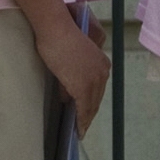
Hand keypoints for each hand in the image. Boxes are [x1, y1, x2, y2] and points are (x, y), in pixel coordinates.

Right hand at [35, 13, 110, 133]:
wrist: (56, 29)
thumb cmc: (59, 37)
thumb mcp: (70, 58)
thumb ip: (73, 76)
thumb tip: (68, 95)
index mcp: (102, 62)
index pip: (98, 89)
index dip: (92, 103)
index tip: (87, 114)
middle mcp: (103, 71)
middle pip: (96, 99)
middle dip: (89, 113)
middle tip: (82, 126)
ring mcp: (94, 79)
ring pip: (91, 106)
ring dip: (84, 120)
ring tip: (79, 130)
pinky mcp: (84, 86)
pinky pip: (83, 109)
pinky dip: (81, 121)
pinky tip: (77, 129)